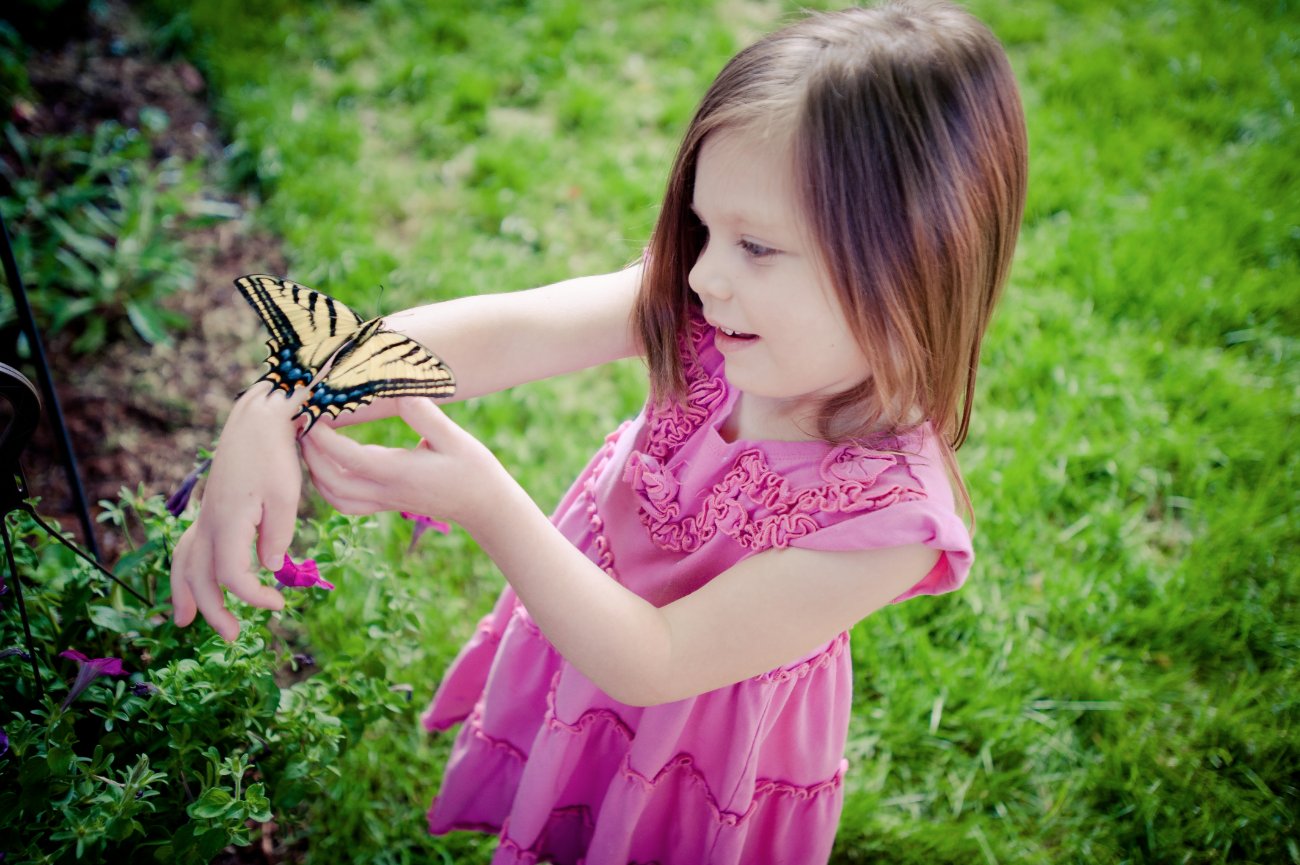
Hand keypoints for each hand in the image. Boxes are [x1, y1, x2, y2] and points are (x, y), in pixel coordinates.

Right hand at [170, 381, 299, 639]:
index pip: (232, 575)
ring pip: (184, 562)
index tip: (280, 606)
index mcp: (229, 522)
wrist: (257, 419)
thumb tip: (270, 568)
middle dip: (214, 611)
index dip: (254, 597)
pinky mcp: (210, 509)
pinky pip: (187, 545)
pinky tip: (191, 581)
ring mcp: (205, 515)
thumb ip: (278, 534)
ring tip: (185, 623)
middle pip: (201, 577)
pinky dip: (185, 568)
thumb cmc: (276, 455)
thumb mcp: (287, 495)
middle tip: (233, 637)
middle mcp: (209, 522)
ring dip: (184, 594)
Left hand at [300, 398, 504, 529]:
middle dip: (308, 453)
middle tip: (301, 423)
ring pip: (333, 496)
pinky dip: (327, 485)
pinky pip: (344, 502)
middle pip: (329, 481)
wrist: (485, 505)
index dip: (321, 436)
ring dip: (314, 471)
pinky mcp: (385, 504)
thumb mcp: (453, 436)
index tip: (309, 412)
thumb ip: (423, 414)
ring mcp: (384, 501)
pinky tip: (328, 463)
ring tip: (309, 441)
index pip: (346, 457)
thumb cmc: (472, 468)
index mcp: (398, 473)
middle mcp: (385, 491)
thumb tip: (397, 390)